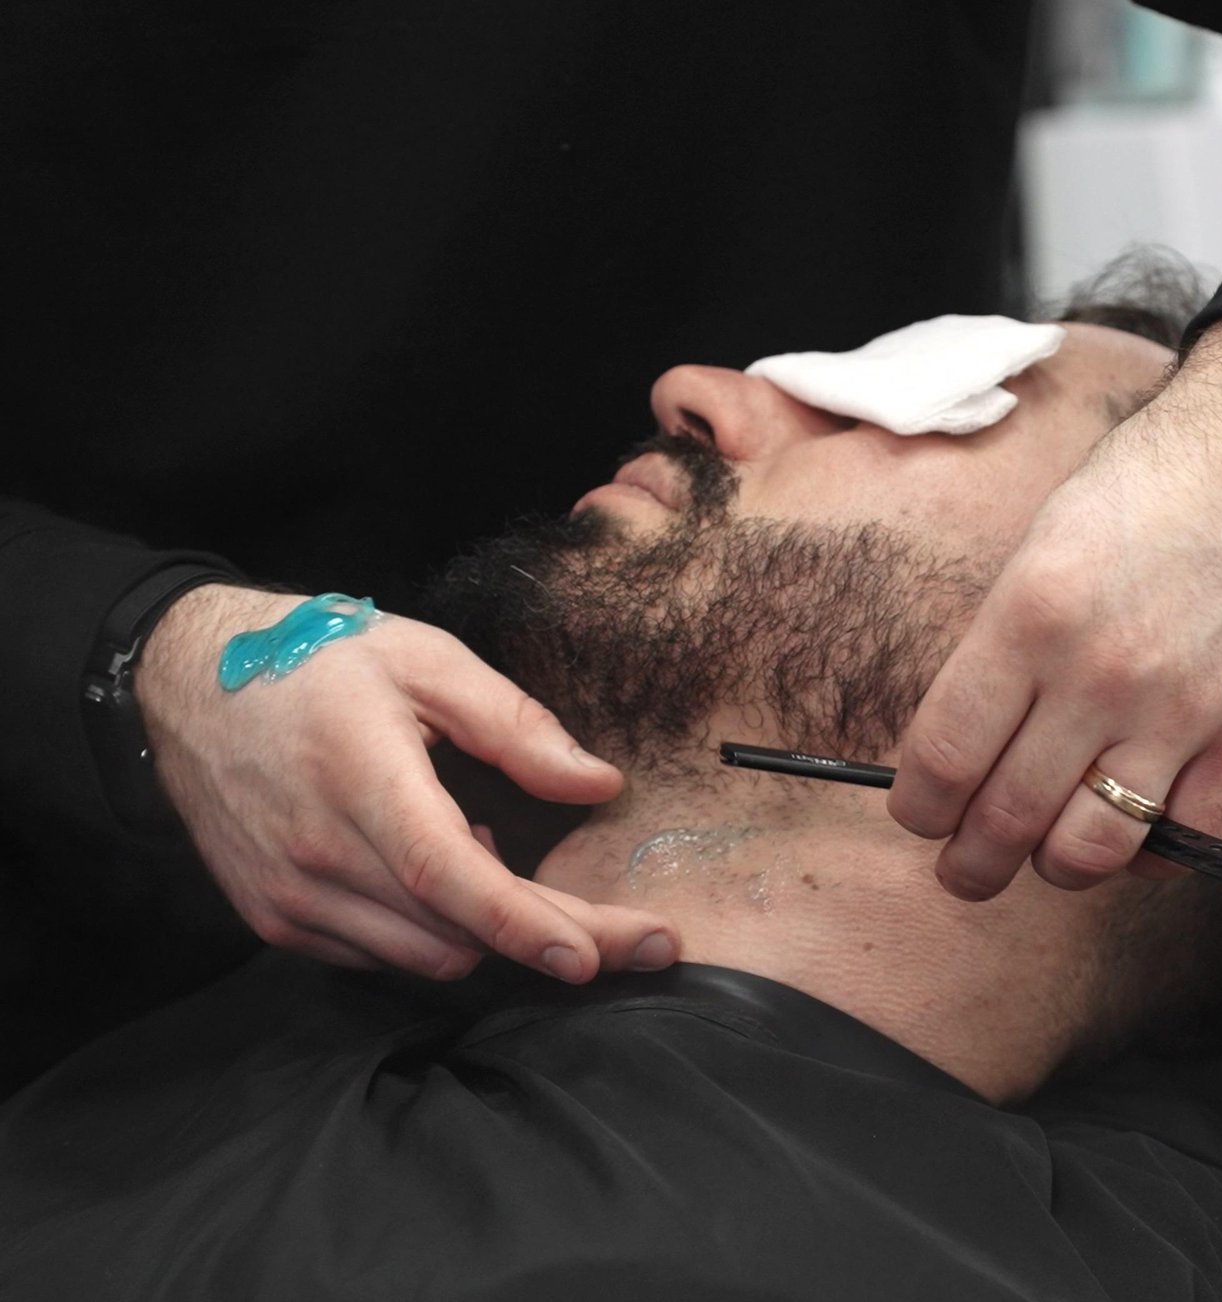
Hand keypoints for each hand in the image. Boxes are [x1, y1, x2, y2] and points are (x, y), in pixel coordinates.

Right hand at [137, 583, 678, 980]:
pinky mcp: (274, 918)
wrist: (185, 681)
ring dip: (490, 932)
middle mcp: (317, 852)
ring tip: (496, 854)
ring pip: (425, 956)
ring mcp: (289, 895)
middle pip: (457, 931)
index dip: (525, 924)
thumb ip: (518, 726)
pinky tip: (437, 870)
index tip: (593, 955)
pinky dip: (430, 930)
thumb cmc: (318, 660)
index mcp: (362, 778)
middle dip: (557, 941)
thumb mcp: (428, 661)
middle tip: (640, 939)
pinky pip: (381, 955)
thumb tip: (598, 785)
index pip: (448, 876)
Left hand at [887, 315, 1221, 897]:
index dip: (920, 808)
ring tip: (1047, 860)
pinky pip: (1190, 836)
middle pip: (1008, 816)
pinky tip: (1136, 835)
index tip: (921, 816)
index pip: (945, 755)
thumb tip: (967, 739)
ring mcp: (1180, 708)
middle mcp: (1100, 671)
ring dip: (1057, 870)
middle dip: (972, 862)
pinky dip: (1153, 854)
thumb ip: (1006, 644)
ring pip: (1093, 848)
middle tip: (966, 869)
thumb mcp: (1045, 542)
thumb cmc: (1153, 483)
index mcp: (1031, 614)